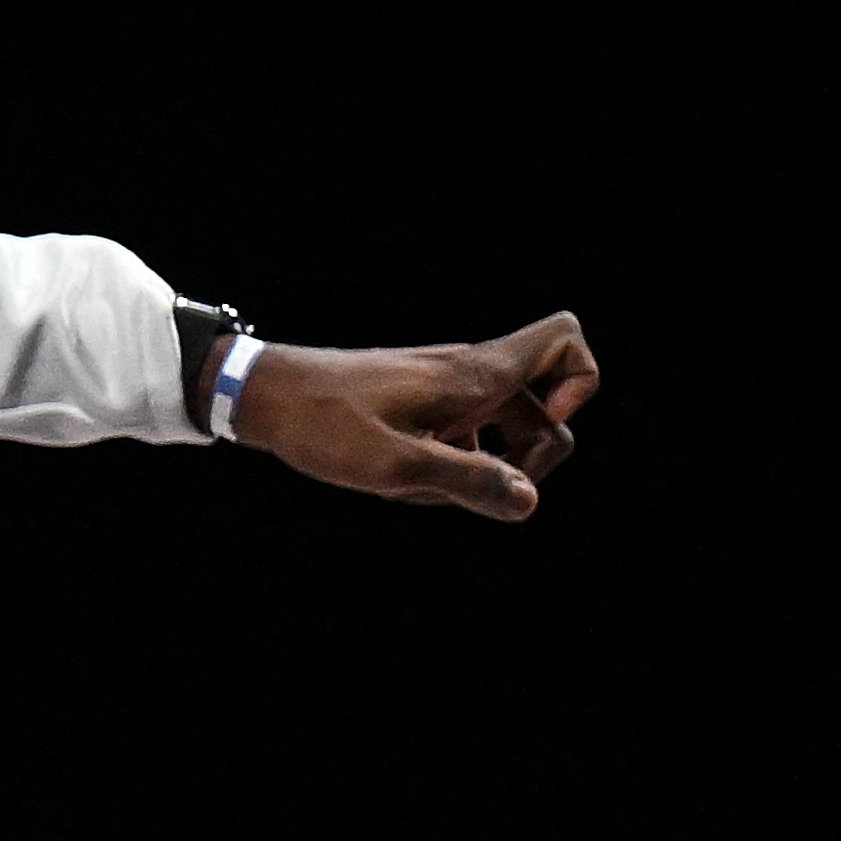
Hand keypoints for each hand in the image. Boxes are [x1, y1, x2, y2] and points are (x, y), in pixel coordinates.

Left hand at [225, 313, 598, 520]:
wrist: (260, 393)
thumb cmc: (322, 424)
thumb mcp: (395, 465)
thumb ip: (466, 482)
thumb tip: (528, 502)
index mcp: (474, 376)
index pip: (563, 338)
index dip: (579, 382)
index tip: (542, 423)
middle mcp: (468, 374)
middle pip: (544, 411)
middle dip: (525, 459)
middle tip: (468, 483)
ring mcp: (445, 389)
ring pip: (499, 433)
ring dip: (475, 468)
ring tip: (415, 482)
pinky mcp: (421, 405)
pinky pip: (461, 437)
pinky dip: (446, 463)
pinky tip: (398, 478)